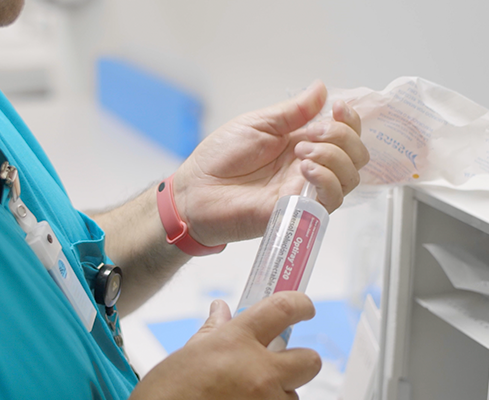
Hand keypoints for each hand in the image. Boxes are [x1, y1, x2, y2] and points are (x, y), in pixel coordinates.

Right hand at [129, 291, 319, 399]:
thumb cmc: (169, 391)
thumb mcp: (191, 352)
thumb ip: (214, 330)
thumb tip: (221, 310)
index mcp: (238, 341)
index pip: (284, 308)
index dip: (300, 303)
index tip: (304, 307)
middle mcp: (260, 372)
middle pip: (309, 360)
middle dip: (299, 360)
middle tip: (278, 363)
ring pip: (293, 394)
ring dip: (278, 393)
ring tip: (247, 394)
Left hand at [173, 80, 368, 245]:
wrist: (196, 190)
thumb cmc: (219, 157)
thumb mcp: (258, 124)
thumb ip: (293, 111)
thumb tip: (322, 88)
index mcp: (301, 143)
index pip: (344, 133)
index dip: (349, 120)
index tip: (337, 108)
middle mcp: (308, 167)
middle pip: (355, 155)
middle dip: (343, 137)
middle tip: (310, 134)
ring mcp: (305, 190)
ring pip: (350, 177)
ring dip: (334, 157)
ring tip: (302, 152)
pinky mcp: (299, 211)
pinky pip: (331, 200)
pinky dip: (326, 179)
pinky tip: (305, 169)